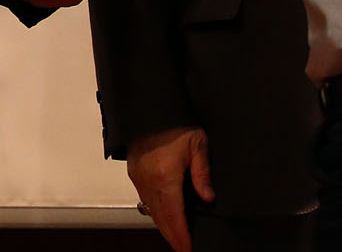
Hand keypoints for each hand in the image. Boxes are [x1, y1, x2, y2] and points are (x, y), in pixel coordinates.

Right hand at [128, 126, 213, 251]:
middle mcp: (148, 181)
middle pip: (161, 219)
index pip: (175, 217)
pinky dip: (154, 212)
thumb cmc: (173, 121)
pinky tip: (163, 215)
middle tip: (184, 248)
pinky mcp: (134, 172)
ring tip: (176, 237)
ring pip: (151, 211)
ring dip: (163, 226)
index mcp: (165, 178)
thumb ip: (202, 172)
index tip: (189, 248)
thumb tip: (207, 197)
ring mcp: (138, 177)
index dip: (182, 236)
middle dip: (173, 237)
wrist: (148, 105)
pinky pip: (144, 199)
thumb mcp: (197, 143)